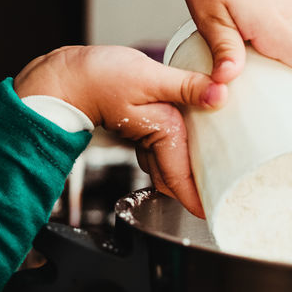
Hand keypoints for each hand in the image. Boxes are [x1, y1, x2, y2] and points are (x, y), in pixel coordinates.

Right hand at [14, 45, 217, 215]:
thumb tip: (220, 93)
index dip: (201, 201)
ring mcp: (147, 136)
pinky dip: (177, 155)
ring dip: (189, 175)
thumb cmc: (98, 78)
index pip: (183, 180)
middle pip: (179, 179)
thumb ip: (185, 85)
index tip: (219, 216)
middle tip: (226, 200)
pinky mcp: (142, 125)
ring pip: (171, 166)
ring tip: (215, 180)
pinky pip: (163, 150)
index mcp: (163, 131)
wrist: (65, 79)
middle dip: (199, 193)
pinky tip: (190, 150)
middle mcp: (156, 140)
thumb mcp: (147, 76)